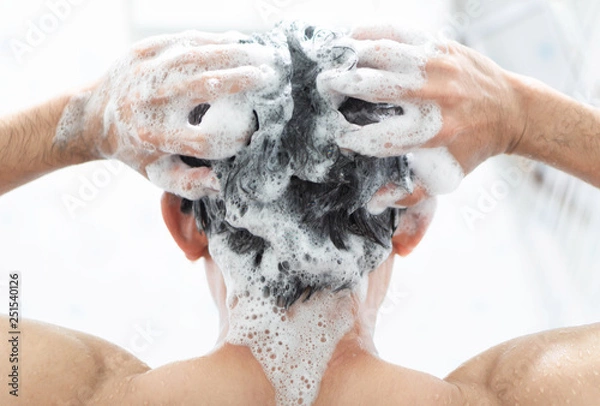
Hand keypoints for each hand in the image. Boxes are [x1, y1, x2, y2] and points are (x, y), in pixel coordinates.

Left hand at [57, 30, 278, 198]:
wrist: (94, 115)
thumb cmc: (136, 149)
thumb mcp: (159, 174)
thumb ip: (190, 183)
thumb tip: (221, 183)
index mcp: (152, 137)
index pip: (202, 138)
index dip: (233, 137)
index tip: (254, 133)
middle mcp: (146, 102)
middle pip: (201, 88)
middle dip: (240, 81)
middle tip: (271, 78)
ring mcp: (143, 71)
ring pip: (196, 57)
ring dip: (234, 54)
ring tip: (263, 57)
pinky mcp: (142, 50)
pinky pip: (184, 41)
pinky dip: (214, 41)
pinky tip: (238, 42)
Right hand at [320, 25, 527, 208]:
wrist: (511, 110)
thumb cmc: (470, 147)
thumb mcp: (445, 177)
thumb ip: (409, 194)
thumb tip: (372, 202)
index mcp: (433, 133)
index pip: (378, 137)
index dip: (352, 138)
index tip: (339, 137)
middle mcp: (435, 97)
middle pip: (375, 88)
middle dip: (341, 87)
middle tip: (322, 88)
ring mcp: (438, 67)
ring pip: (384, 54)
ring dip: (351, 56)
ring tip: (331, 62)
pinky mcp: (441, 46)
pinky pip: (400, 32)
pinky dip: (372, 31)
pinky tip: (352, 37)